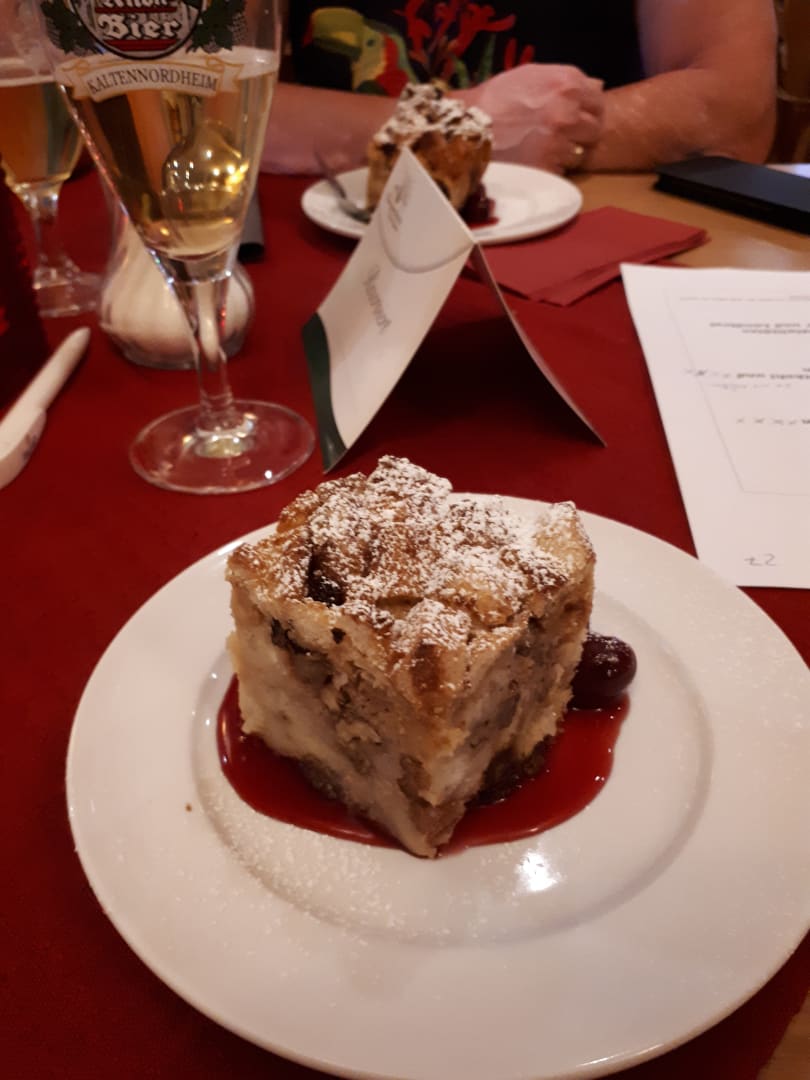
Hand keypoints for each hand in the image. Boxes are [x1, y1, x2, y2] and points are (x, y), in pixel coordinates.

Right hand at [463, 65, 604, 172]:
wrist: (467, 127)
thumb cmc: (496, 99)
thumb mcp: (532, 75)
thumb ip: (567, 81)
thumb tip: (598, 87)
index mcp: (567, 83)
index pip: (599, 103)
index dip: (588, 111)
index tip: (577, 117)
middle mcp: (567, 111)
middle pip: (594, 130)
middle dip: (579, 134)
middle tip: (557, 136)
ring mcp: (559, 142)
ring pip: (578, 153)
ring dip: (564, 153)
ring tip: (540, 148)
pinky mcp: (547, 167)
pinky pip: (560, 171)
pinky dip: (549, 169)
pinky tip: (531, 160)